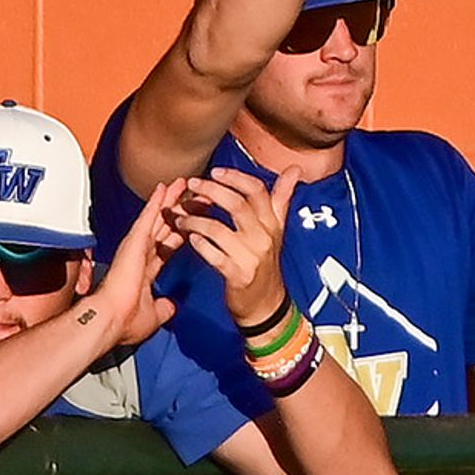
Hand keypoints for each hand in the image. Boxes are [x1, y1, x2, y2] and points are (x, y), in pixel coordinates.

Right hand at [81, 187, 185, 349]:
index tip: (196, 220)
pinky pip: (147, 218)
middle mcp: (141, 254)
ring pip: (157, 217)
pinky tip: (165, 188)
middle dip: (180, 210)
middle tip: (195, 193)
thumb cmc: (126, 321)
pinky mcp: (133, 242)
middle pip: (165, 226)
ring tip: (184, 183)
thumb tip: (172, 306)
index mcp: (146, 269)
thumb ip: (165, 306)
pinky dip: (156, 202)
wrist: (111, 321)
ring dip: (170, 200)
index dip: (183, 231)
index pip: (169, 245)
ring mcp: (136, 246)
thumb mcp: (155, 314)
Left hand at [179, 166, 299, 329]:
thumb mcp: (277, 229)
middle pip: (237, 205)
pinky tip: (190, 240)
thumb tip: (294, 169)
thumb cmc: (266, 263)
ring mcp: (252, 257)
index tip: (215, 171)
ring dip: (195, 220)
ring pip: (218, 229)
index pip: (257, 191)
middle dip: (211, 191)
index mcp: (273, 223)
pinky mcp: (238, 275)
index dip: (235, 178)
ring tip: (180, 217)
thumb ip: (281, 198)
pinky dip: (199, 244)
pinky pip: (213, 254)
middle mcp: (265, 237)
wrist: (266, 305)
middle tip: (192, 184)